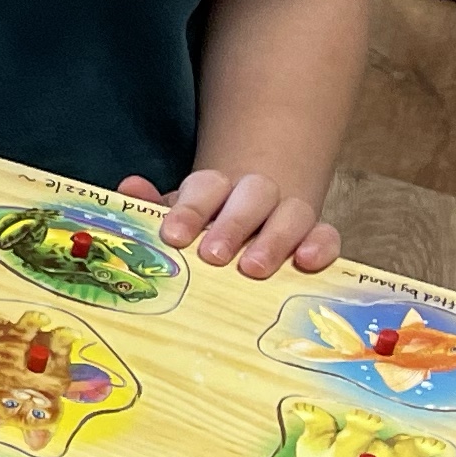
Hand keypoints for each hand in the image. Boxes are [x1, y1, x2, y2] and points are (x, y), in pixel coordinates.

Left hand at [120, 169, 338, 279]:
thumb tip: (128, 187)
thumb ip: (152, 206)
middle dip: (232, 225)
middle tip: (212, 256)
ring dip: (274, 239)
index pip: (206, 187)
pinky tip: (306, 262)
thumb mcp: (178, 218)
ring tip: (253, 269)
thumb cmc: (207, 227)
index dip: (191, 209)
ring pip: (291, 213)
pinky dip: (320, 244)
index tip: (174, 236)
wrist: (254, 218)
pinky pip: (327, 234)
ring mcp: (290, 213)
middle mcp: (256, 195)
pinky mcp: (317, 236)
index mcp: (217, 188)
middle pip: (252, 196)